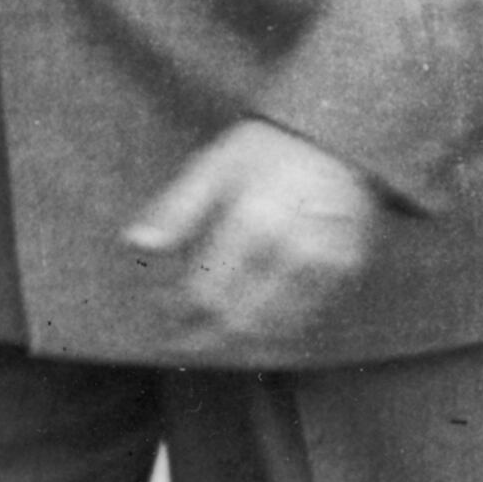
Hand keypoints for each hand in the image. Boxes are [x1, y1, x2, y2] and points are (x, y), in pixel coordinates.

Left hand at [127, 120, 383, 354]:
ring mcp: (325, 265)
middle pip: (238, 321)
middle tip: (178, 342)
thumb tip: (136, 245)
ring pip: (272, 331)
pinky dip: (274, 335)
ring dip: (236, 345)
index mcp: (255, 222)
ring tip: (209, 342)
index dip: (178, 311)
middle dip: (203, 338)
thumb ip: (176, 210)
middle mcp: (294, 250)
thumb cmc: (268, 150)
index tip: (160, 313)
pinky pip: (305, 321)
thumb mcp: (215, 166)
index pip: (207, 293)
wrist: (341, 136)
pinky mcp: (346, 272)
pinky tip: (251, 334)